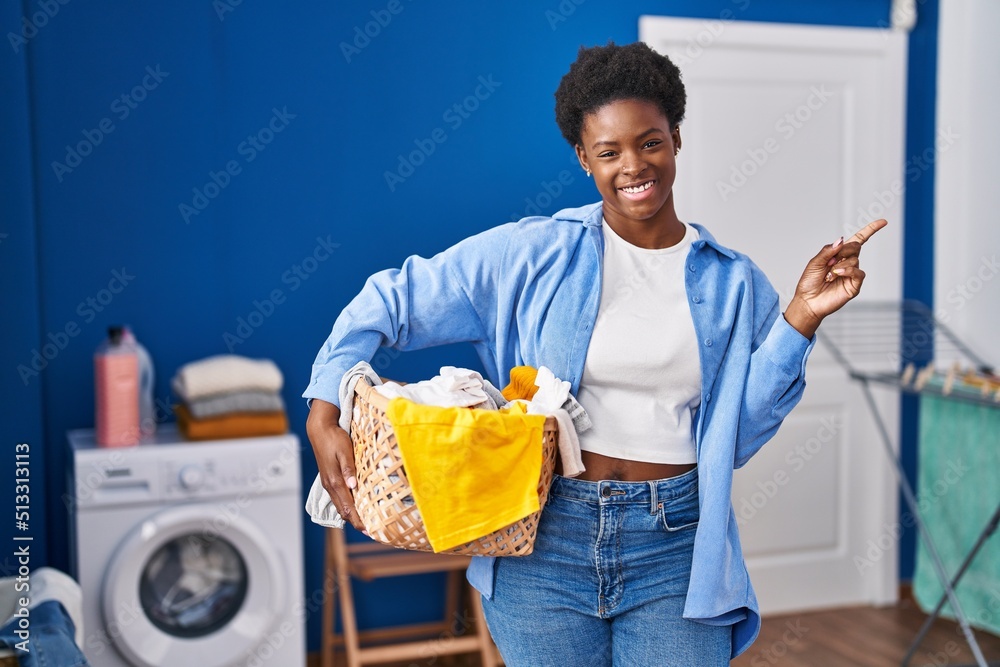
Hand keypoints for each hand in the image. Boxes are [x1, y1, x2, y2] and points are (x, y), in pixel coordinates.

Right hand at [306, 399, 365, 530]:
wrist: (319, 430)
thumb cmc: (334, 439)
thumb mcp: (344, 451)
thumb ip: (348, 469)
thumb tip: (353, 486)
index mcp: (334, 481)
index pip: (347, 507)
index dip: (358, 520)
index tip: (369, 530)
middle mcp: (330, 485)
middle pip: (343, 510)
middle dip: (356, 522)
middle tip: (371, 531)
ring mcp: (328, 483)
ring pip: (340, 505)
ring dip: (352, 515)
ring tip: (365, 523)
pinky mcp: (329, 479)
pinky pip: (338, 498)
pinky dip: (347, 506)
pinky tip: (355, 507)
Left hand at [784, 219, 887, 338]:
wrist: (808, 301)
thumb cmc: (809, 283)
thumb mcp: (815, 262)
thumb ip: (828, 251)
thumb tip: (841, 239)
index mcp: (838, 255)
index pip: (858, 240)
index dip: (870, 230)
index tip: (883, 222)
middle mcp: (847, 263)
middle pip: (855, 246)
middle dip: (843, 250)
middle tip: (830, 262)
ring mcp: (852, 274)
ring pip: (855, 259)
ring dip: (840, 265)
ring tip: (828, 275)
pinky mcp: (854, 285)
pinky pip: (858, 272)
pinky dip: (848, 271)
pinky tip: (838, 274)